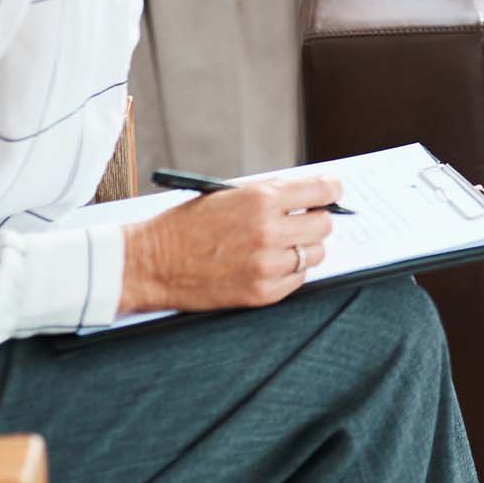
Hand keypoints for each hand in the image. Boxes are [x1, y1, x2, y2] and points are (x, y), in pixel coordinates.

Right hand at [119, 175, 341, 314]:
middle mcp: (269, 231)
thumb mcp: (230, 194)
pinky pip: (298, 280)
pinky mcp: (262, 293)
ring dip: (304, 248)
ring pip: (315, 254)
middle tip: (303, 221)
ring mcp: (267, 265)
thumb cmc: (188, 224)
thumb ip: (272, 193)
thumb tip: (311, 194)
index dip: (331, 190)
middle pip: (324, 225)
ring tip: (282, 244)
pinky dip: (291, 271)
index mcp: (261, 199)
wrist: (151, 263)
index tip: (332, 192)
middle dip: (316, 220)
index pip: (322, 191)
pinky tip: (271, 263)